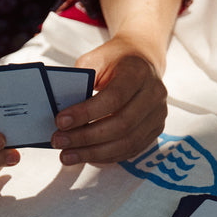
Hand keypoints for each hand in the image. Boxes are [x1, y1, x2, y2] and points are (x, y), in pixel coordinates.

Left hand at [51, 38, 166, 165]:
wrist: (142, 59)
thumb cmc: (115, 60)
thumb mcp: (95, 59)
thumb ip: (80, 81)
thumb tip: (62, 114)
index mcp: (139, 72)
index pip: (114, 98)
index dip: (86, 113)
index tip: (60, 122)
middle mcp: (154, 94)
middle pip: (121, 124)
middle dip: (86, 137)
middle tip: (59, 141)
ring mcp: (158, 115)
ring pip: (127, 143)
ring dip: (94, 153)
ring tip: (68, 155)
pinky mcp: (155, 130)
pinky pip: (130, 150)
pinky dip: (105, 156)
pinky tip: (85, 156)